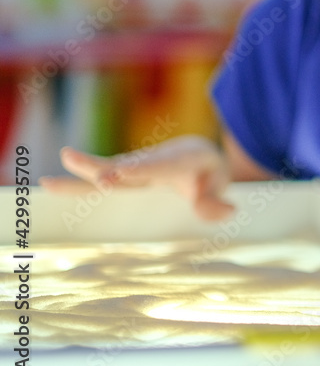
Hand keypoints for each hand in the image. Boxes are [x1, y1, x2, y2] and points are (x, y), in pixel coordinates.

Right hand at [40, 135, 233, 220]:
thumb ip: (217, 198)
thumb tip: (224, 211)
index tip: (117, 173)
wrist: (196, 153)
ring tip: (49, 182)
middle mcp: (151, 161)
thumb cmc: (208, 170)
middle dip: (100, 166)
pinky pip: (100, 179)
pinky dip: (77, 183)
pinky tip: (50, 186)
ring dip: (81, 174)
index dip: (137, 170)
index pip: (155, 166)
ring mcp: (134, 168)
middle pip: (123, 164)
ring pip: (105, 171)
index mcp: (177, 159)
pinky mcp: (123, 175)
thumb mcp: (219, 181)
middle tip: (72, 161)